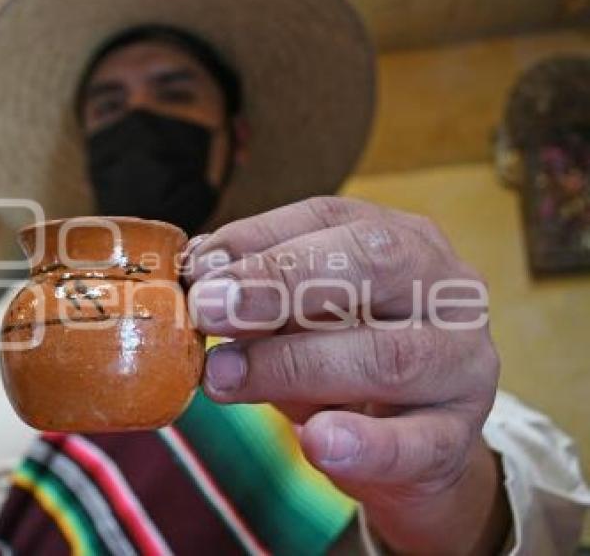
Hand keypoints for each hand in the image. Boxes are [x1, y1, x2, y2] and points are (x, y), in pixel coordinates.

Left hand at [183, 197, 508, 554]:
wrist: (409, 441)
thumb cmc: (345, 356)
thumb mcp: (302, 314)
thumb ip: (260, 290)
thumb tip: (198, 269)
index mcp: (400, 240)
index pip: (329, 217)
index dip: (259, 238)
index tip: (198, 267)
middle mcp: (444, 289)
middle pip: (374, 263)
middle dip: (280, 281)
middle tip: (208, 308)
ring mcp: (461, 363)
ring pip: (388, 354)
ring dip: (294, 365)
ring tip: (225, 377)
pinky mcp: (457, 436)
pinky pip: (418, 442)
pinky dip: (364, 443)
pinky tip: (318, 442)